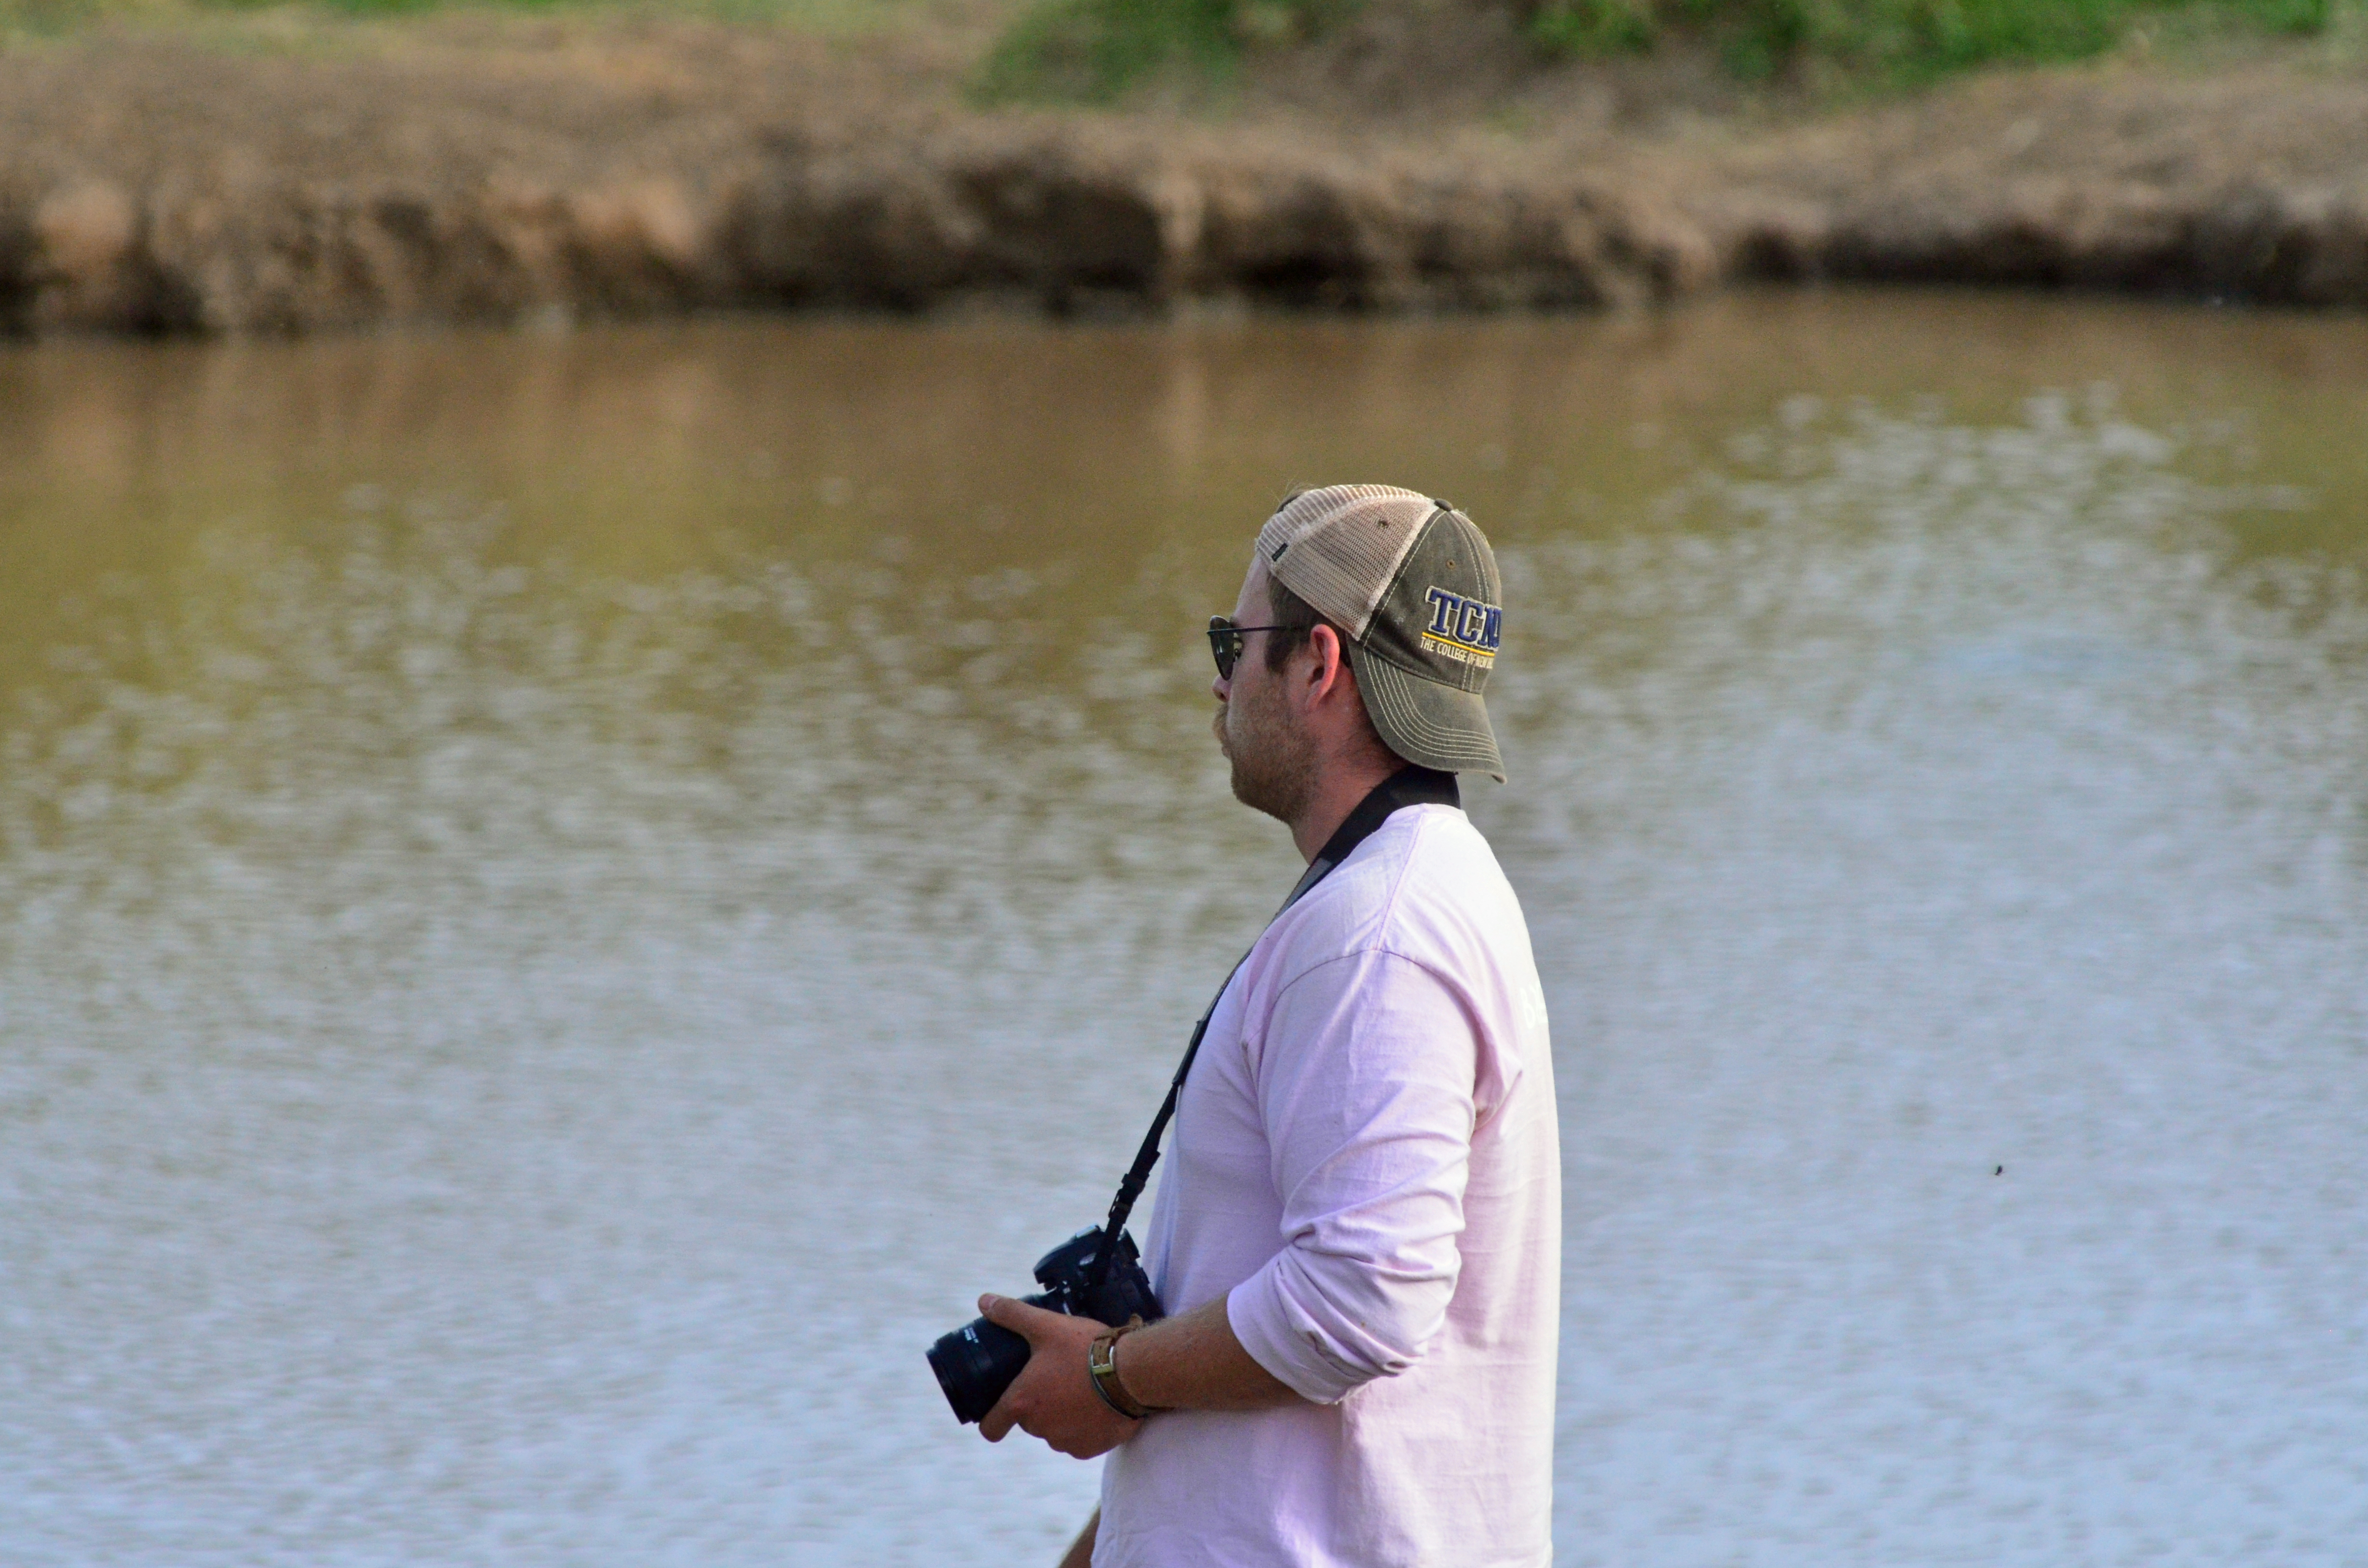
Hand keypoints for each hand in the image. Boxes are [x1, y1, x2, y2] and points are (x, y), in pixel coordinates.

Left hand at [974, 1295, 1140, 1458]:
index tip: (999, 1410)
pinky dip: (1083, 1426)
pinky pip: (1078, 1440)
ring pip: (1054, 1430)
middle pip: (1028, 1421)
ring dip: (1060, 1415)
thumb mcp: (1046, 1326)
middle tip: (1055, 1378)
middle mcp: (1040, 1428)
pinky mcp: (1089, 1449)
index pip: (991, 1428)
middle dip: (1037, 1404)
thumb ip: (1012, 1314)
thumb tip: (985, 1301)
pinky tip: (1095, 1405)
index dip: (991, 1420)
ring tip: (1079, 1388)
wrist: (1133, 1374)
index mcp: (1023, 1402)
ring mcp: (1065, 1442)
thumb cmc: (1086, 1350)